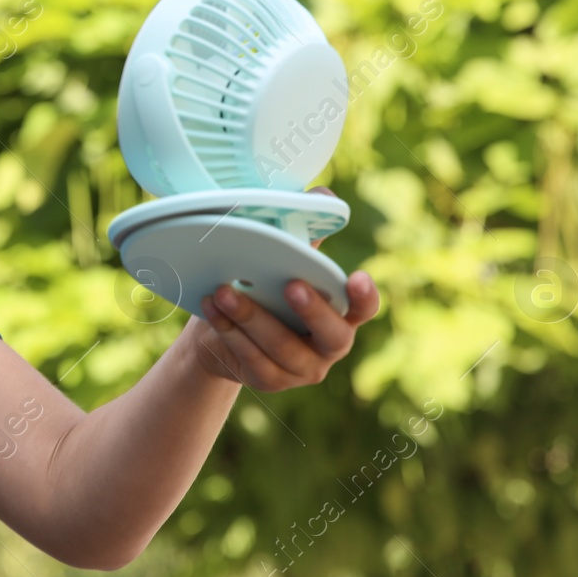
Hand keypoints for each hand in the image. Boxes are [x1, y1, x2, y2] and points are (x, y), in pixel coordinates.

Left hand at [187, 185, 380, 390]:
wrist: (223, 329)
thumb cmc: (262, 286)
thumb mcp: (282, 259)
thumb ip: (304, 232)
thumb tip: (323, 195)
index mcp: (341, 312)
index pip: (364, 309)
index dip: (365, 297)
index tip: (357, 277)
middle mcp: (329, 344)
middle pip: (332, 335)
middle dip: (311, 310)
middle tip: (290, 285)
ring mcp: (303, 368)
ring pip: (282, 347)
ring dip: (252, 317)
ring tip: (224, 291)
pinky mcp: (272, 380)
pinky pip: (253, 359)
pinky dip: (230, 332)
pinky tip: (212, 309)